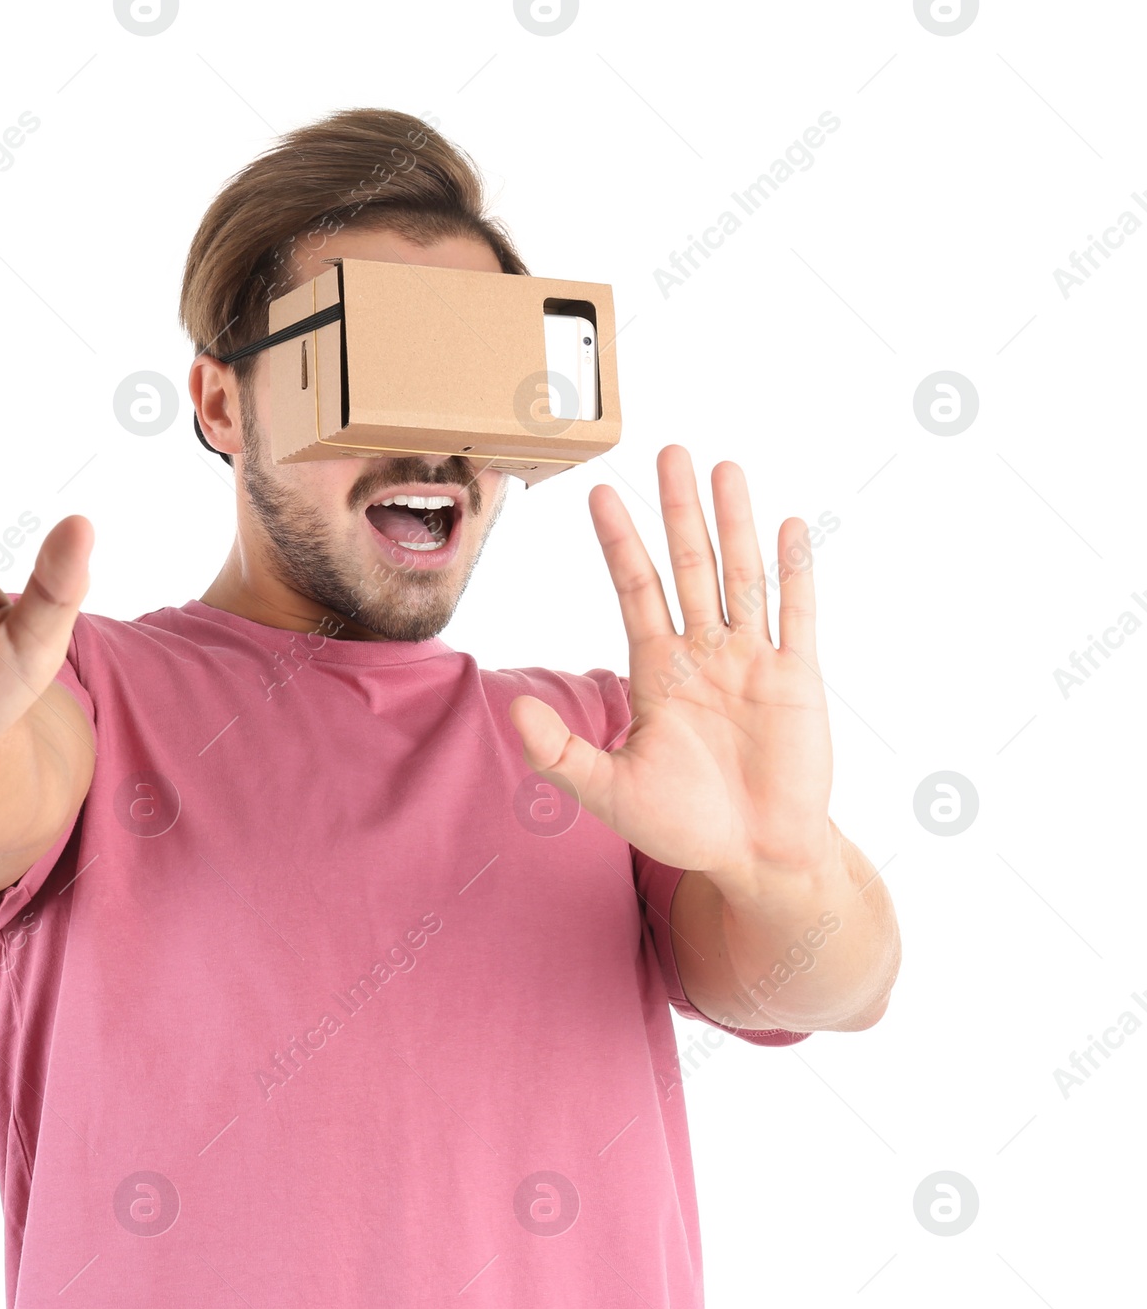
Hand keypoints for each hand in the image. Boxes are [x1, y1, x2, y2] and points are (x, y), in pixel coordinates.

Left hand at [508, 445, 833, 882]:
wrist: (756, 858)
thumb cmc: (683, 825)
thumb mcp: (609, 791)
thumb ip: (560, 751)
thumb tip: (511, 708)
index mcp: (656, 670)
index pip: (634, 588)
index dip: (618, 542)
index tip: (597, 494)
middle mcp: (703, 652)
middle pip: (687, 564)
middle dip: (676, 509)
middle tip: (668, 451)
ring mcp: (751, 660)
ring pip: (740, 575)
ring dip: (733, 523)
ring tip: (725, 468)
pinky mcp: (797, 677)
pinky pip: (796, 613)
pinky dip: (793, 570)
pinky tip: (786, 525)